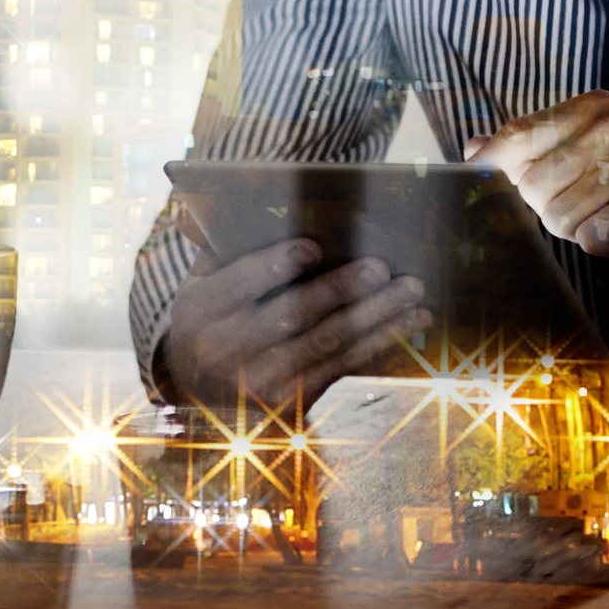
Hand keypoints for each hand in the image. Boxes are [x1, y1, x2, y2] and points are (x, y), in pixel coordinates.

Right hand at [158, 229, 431, 410]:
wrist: (199, 393)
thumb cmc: (209, 318)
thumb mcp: (199, 283)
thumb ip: (219, 246)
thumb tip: (249, 205)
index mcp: (200, 311)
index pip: (242, 283)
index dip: (278, 265)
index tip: (314, 246)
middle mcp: (227, 350)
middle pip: (293, 315)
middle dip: (341, 291)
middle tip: (380, 267)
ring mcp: (260, 382)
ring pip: (327, 344)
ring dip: (375, 317)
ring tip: (410, 291)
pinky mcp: (290, 403)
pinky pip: (342, 368)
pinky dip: (380, 345)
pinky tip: (408, 324)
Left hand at [466, 90, 608, 305]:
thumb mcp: (584, 151)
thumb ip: (530, 147)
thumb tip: (473, 149)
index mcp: (597, 107)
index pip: (521, 134)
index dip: (493, 162)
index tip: (474, 173)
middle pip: (532, 182)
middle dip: (547, 205)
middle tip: (586, 202)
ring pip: (554, 216)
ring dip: (575, 227)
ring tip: (608, 214)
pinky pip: (585, 239)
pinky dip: (599, 245)